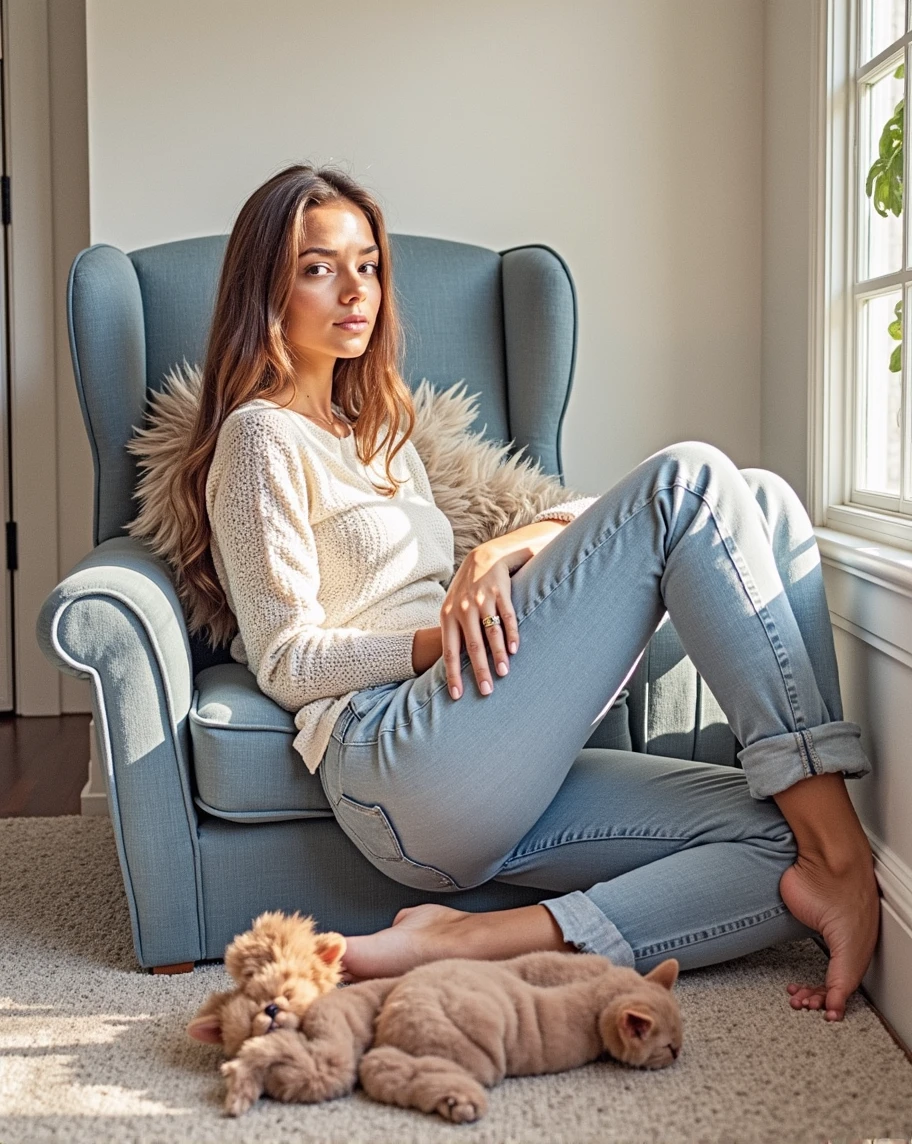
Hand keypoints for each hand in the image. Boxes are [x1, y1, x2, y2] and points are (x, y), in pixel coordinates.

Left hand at [441, 539, 519, 699]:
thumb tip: (452, 665)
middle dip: (479, 670)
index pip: (449, 651)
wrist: (482, 558)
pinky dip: (511, 634)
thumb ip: (453, 632)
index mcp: (448, 616)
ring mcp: (482, 600)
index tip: (457, 695)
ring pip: (491, 633)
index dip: (453, 674)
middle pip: (472, 646)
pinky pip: (508, 617)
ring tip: (503, 673)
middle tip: (486, 691)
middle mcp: (463, 610)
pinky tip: (514, 649)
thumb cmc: (465, 591)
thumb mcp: (452, 608)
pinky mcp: (500, 593)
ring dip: (498, 655)